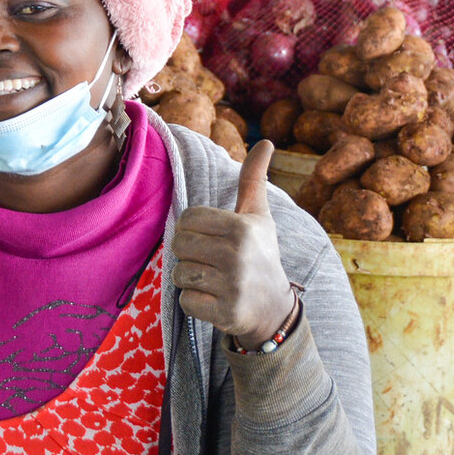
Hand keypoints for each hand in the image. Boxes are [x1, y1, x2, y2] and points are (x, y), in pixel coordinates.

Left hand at [173, 141, 292, 347]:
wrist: (274, 308)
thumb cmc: (260, 254)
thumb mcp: (259, 215)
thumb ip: (253, 179)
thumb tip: (265, 141)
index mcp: (242, 227)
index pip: (187, 220)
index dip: (193, 230)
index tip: (212, 239)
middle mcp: (238, 255)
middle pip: (179, 246)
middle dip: (190, 255)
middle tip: (212, 261)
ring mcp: (232, 286)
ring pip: (179, 274)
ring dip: (191, 279)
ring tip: (214, 280)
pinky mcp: (225, 313)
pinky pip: (186, 301)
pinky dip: (195, 302)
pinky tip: (215, 299)